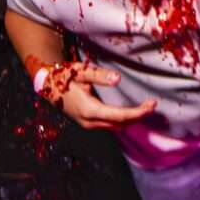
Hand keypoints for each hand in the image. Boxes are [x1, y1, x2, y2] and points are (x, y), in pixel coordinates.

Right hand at [37, 60, 156, 130]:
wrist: (47, 85)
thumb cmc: (64, 76)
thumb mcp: (81, 71)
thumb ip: (99, 75)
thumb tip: (118, 79)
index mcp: (88, 110)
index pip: (119, 116)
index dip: (137, 112)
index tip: (152, 104)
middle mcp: (89, 121)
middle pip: (120, 124)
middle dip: (138, 117)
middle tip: (153, 105)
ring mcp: (88, 124)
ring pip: (116, 127)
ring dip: (132, 120)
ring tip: (146, 108)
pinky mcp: (88, 122)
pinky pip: (110, 125)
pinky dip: (123, 120)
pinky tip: (132, 112)